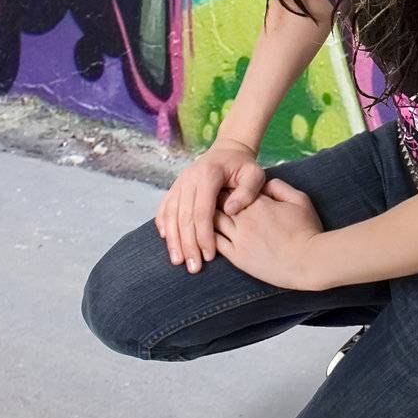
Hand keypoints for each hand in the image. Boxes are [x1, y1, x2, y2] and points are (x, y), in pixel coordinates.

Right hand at [155, 138, 265, 273]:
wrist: (228, 150)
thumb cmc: (243, 166)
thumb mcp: (254, 174)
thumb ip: (247, 191)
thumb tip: (231, 210)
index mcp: (208, 175)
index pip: (202, 211)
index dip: (204, 235)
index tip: (209, 256)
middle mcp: (189, 178)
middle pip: (184, 217)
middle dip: (187, 244)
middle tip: (193, 267)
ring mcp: (180, 183)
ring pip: (170, 214)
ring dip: (173, 240)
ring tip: (178, 261)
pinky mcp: (175, 187)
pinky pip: (165, 207)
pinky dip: (163, 224)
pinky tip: (166, 240)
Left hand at [212, 177, 324, 289]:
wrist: (308, 262)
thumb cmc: (307, 230)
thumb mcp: (300, 200)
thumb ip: (280, 187)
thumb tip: (264, 184)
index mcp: (259, 203)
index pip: (234, 189)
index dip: (227, 185)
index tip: (223, 183)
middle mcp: (245, 219)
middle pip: (220, 203)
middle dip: (212, 198)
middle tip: (206, 196)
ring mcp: (240, 239)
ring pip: (214, 223)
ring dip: (206, 217)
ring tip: (202, 214)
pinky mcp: (238, 257)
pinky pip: (216, 244)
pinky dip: (207, 238)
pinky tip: (203, 235)